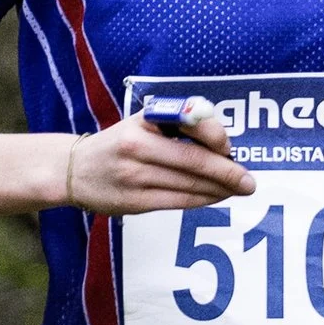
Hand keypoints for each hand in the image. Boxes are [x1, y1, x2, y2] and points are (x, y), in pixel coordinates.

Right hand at [63, 98, 255, 216]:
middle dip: (228, 173)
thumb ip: (178, 124)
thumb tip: (222, 143)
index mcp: (143, 122)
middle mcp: (138, 147)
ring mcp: (134, 176)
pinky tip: (216, 198)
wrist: (74, 170)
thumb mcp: (143, 122)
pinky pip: (178, 202)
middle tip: (249, 182)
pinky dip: (202, 201)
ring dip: (219, 190)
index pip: (191, 128)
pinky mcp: (134, 202)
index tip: (231, 149)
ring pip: (189, 185)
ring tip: (238, 190)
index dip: (218, 139)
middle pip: (194, 161)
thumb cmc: (119, 143)